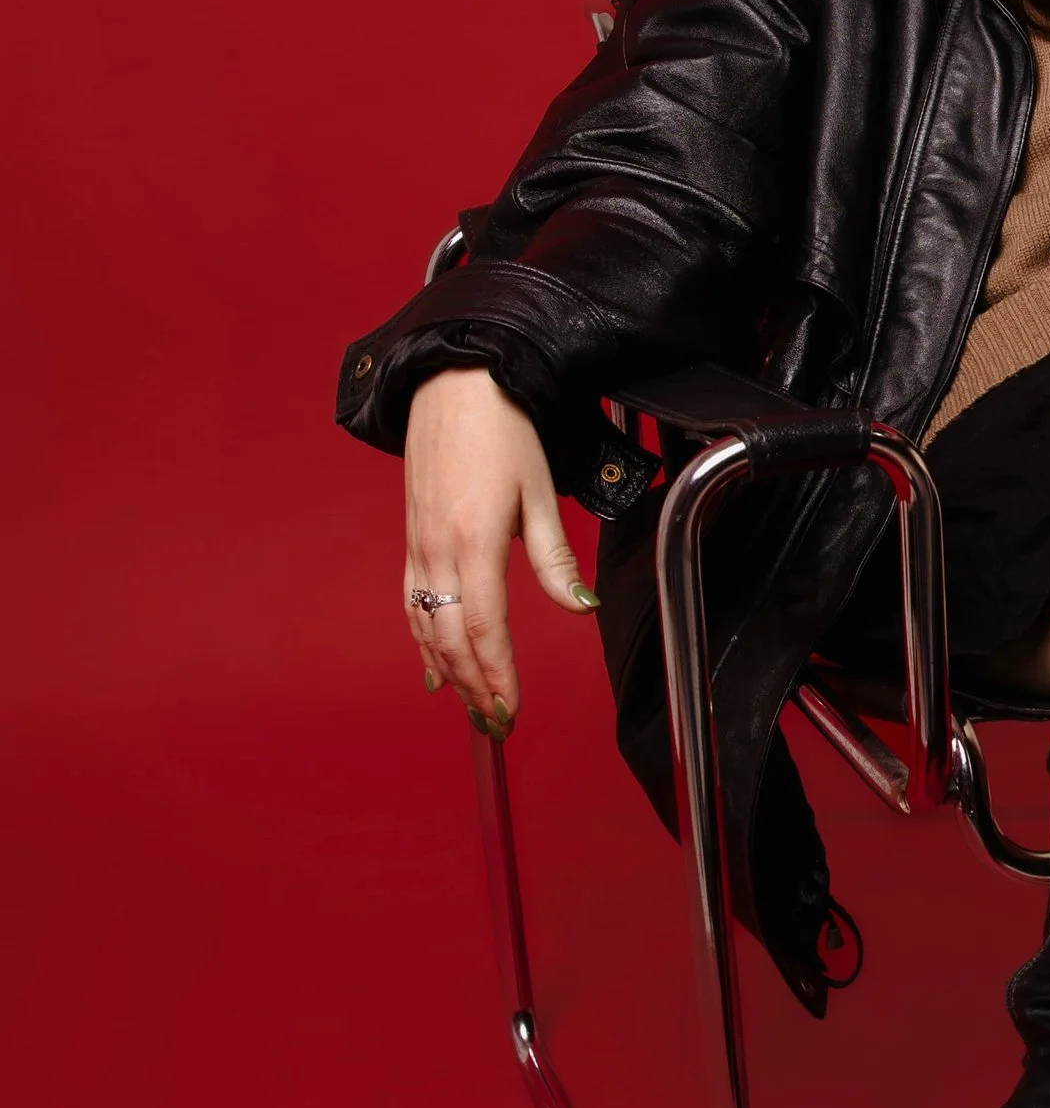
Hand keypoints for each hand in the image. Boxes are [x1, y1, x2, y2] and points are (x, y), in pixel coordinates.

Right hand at [401, 367, 598, 733]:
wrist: (454, 382)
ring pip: (426, 627)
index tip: (512, 708)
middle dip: (473, 688)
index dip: (497, 675)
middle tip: (496, 725)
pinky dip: (423, 641)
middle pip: (450, 640)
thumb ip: (554, 560)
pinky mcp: (412, 538)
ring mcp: (418, 545)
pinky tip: (433, 668)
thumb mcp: (540, 493)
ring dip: (448, 673)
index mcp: (473, 540)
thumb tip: (580, 609)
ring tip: (472, 707)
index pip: (484, 629)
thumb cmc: (503, 429)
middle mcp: (437, 550)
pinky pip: (412, 603)